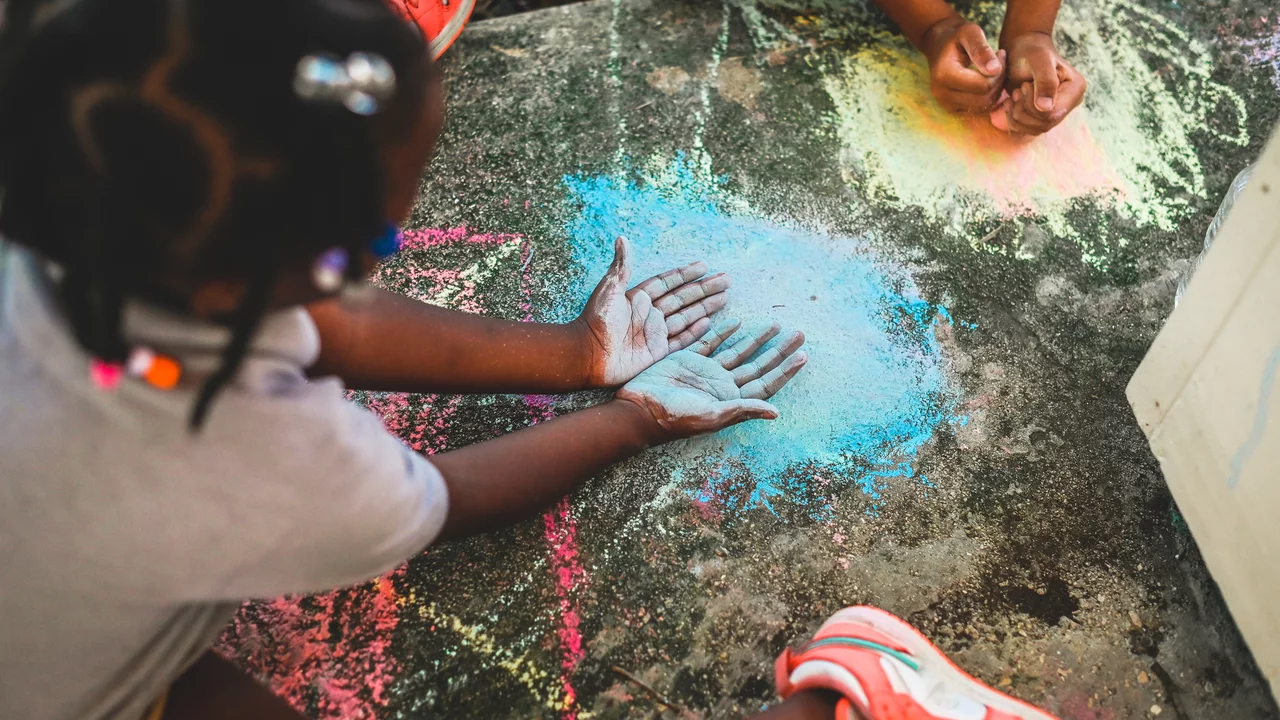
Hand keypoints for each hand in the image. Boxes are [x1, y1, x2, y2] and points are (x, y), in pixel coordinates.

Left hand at [578, 236, 731, 386]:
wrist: (588, 355)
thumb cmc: (596, 321)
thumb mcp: (609, 290)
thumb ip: (621, 266)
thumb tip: (623, 237)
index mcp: (639, 297)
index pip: (668, 282)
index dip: (685, 274)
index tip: (704, 266)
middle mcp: (649, 314)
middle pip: (683, 298)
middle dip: (704, 289)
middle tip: (726, 280)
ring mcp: (654, 333)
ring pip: (686, 316)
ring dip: (705, 307)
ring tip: (724, 297)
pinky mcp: (657, 352)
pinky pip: (681, 340)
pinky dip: (695, 332)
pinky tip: (709, 322)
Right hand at [617, 319, 807, 441]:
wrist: (641, 406)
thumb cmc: (676, 417)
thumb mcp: (712, 415)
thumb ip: (743, 409)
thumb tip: (776, 413)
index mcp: (733, 399)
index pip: (767, 383)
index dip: (785, 370)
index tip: (804, 355)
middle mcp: (724, 385)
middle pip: (759, 364)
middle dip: (779, 350)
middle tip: (799, 333)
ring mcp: (708, 371)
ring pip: (739, 351)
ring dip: (757, 339)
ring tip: (775, 324)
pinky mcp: (690, 359)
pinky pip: (711, 342)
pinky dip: (724, 332)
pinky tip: (737, 321)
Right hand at [919, 15, 1005, 113]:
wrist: (938, 44)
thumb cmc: (956, 35)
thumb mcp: (970, 33)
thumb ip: (982, 50)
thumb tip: (995, 70)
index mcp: (945, 75)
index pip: (983, 85)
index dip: (999, 71)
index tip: (1001, 54)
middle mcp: (942, 94)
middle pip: (984, 98)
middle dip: (999, 81)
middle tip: (1001, 62)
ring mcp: (946, 104)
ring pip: (983, 106)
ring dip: (996, 89)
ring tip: (995, 70)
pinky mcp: (952, 108)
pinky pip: (978, 109)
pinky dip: (988, 96)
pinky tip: (989, 79)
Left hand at [991, 32, 1085, 134]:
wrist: (1023, 51)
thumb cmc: (1031, 52)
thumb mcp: (1039, 61)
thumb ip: (1045, 81)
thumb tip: (1046, 108)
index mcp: (1076, 89)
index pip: (1053, 113)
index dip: (1032, 106)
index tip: (1024, 86)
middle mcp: (1070, 103)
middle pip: (1044, 124)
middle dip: (1023, 110)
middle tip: (1017, 90)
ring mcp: (1057, 111)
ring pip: (1035, 129)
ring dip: (1016, 115)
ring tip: (1014, 94)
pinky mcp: (1043, 116)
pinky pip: (1028, 129)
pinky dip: (1013, 119)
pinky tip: (1011, 103)